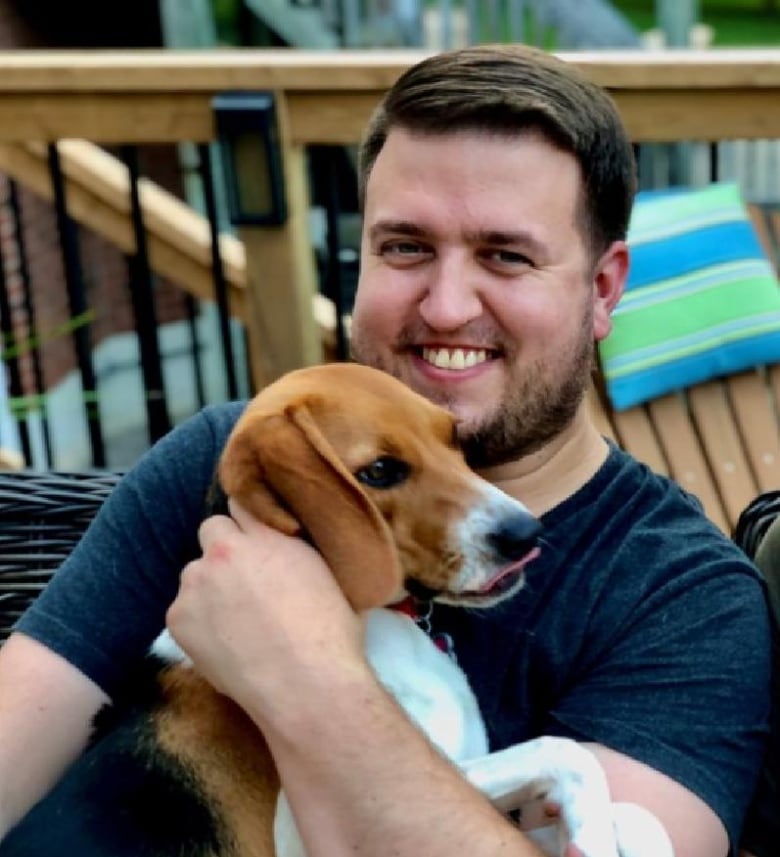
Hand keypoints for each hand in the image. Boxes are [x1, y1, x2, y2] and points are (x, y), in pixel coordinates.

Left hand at [166, 500, 364, 724]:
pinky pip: (184, 609)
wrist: (306, 686)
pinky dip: (199, 621)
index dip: (249, 522)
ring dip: (210, 586)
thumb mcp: (327, 575)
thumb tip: (292, 549)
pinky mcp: (178, 618)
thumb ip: (297, 552)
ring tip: (235, 621)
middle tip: (244, 578)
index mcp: (268, 536)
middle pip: (211, 529)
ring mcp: (196, 584)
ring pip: (195, 573)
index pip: (243, 504)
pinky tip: (224, 643)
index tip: (256, 537)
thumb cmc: (332, 634)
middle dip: (224, 547)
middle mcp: (226, 551)